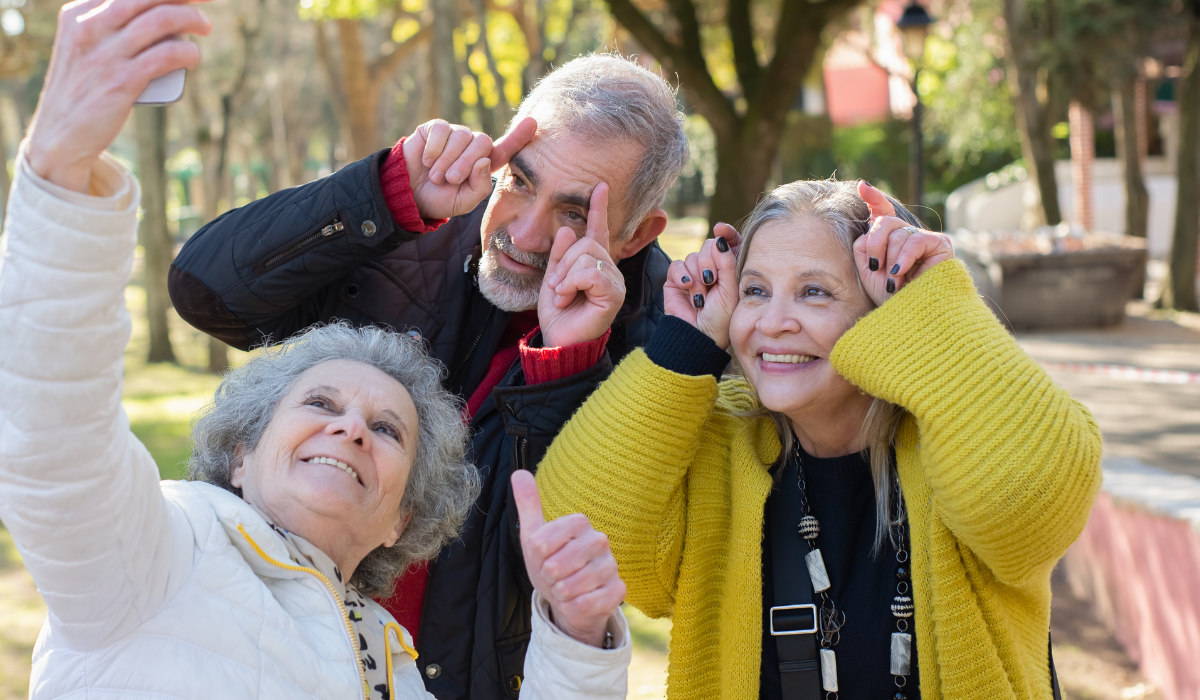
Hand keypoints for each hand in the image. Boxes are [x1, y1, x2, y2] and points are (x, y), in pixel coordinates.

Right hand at [25, 0, 211, 192]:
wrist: (60, 135)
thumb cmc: (81, 90)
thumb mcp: (81, 47)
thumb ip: (105, 27)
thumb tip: (151, 15)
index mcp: (77, 14)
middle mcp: (89, 28)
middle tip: (204, 2)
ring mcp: (105, 54)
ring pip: (161, 20)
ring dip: (192, 19)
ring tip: (205, 27)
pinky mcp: (122, 81)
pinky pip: (166, 55)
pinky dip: (188, 52)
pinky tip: (194, 56)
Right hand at [402, 117, 536, 219]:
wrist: (409, 194)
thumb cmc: (440, 199)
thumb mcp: (464, 201)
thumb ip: (480, 186)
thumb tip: (484, 160)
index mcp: (484, 164)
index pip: (506, 149)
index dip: (518, 136)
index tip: (532, 122)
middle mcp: (472, 146)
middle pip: (482, 143)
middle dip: (466, 163)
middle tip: (450, 180)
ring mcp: (455, 135)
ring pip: (462, 137)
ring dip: (447, 160)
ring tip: (436, 176)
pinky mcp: (436, 128)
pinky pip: (442, 130)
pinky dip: (434, 148)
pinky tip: (427, 161)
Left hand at [512, 470, 625, 647]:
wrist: (569, 600)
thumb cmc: (552, 564)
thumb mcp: (534, 536)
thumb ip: (528, 504)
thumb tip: (519, 473)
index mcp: (579, 523)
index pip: (542, 542)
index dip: (537, 557)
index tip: (543, 558)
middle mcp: (599, 540)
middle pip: (555, 565)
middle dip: (547, 578)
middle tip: (554, 577)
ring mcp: (611, 566)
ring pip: (570, 586)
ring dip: (560, 593)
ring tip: (565, 589)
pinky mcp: (618, 591)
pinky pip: (587, 603)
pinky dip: (574, 607)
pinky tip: (578, 601)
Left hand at [537, 183, 625, 347]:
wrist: (559, 340)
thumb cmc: (559, 313)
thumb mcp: (553, 277)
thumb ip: (559, 254)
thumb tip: (566, 228)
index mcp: (594, 263)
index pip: (598, 231)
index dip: (598, 209)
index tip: (600, 187)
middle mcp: (609, 269)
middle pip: (586, 242)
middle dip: (564, 262)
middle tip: (557, 286)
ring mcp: (614, 281)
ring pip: (587, 256)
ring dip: (565, 276)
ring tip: (562, 295)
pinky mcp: (614, 294)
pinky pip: (591, 272)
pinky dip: (572, 283)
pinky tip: (568, 298)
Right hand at [664, 223, 739, 348]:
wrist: (698, 335)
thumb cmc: (720, 317)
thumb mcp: (730, 289)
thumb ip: (727, 262)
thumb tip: (720, 238)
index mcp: (729, 270)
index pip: (729, 243)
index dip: (726, 234)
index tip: (722, 229)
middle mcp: (712, 269)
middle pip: (708, 246)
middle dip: (710, 262)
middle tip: (711, 281)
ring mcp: (693, 274)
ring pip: (693, 256)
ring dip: (697, 276)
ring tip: (700, 296)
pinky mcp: (676, 280)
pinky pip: (677, 265)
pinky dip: (682, 275)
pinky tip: (687, 288)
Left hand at [854, 181, 952, 305]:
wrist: (910, 316)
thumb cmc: (889, 297)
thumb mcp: (868, 269)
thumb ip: (864, 244)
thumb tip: (872, 219)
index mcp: (889, 240)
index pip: (883, 212)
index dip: (874, 198)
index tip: (862, 186)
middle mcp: (907, 236)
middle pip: (884, 221)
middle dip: (875, 244)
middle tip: (876, 267)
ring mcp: (924, 238)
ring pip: (898, 233)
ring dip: (890, 260)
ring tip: (893, 282)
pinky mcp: (940, 244)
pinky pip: (915, 240)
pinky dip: (904, 257)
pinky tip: (900, 272)